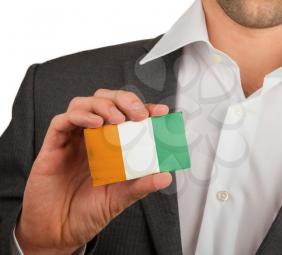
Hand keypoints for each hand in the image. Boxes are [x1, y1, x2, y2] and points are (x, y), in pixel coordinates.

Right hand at [15, 89, 171, 254]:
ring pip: (83, 104)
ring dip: (102, 105)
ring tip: (116, 118)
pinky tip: (95, 124)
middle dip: (123, 100)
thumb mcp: (121, 198)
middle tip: (137, 113)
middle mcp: (92, 137)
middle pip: (105, 101)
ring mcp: (72, 139)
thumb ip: (141, 185)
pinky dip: (79, 116)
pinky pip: (62, 121)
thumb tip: (166, 176)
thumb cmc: (88, 211)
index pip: (128, 117)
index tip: (160, 112)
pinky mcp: (53, 146)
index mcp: (110, 146)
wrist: (59, 231)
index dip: (144, 109)